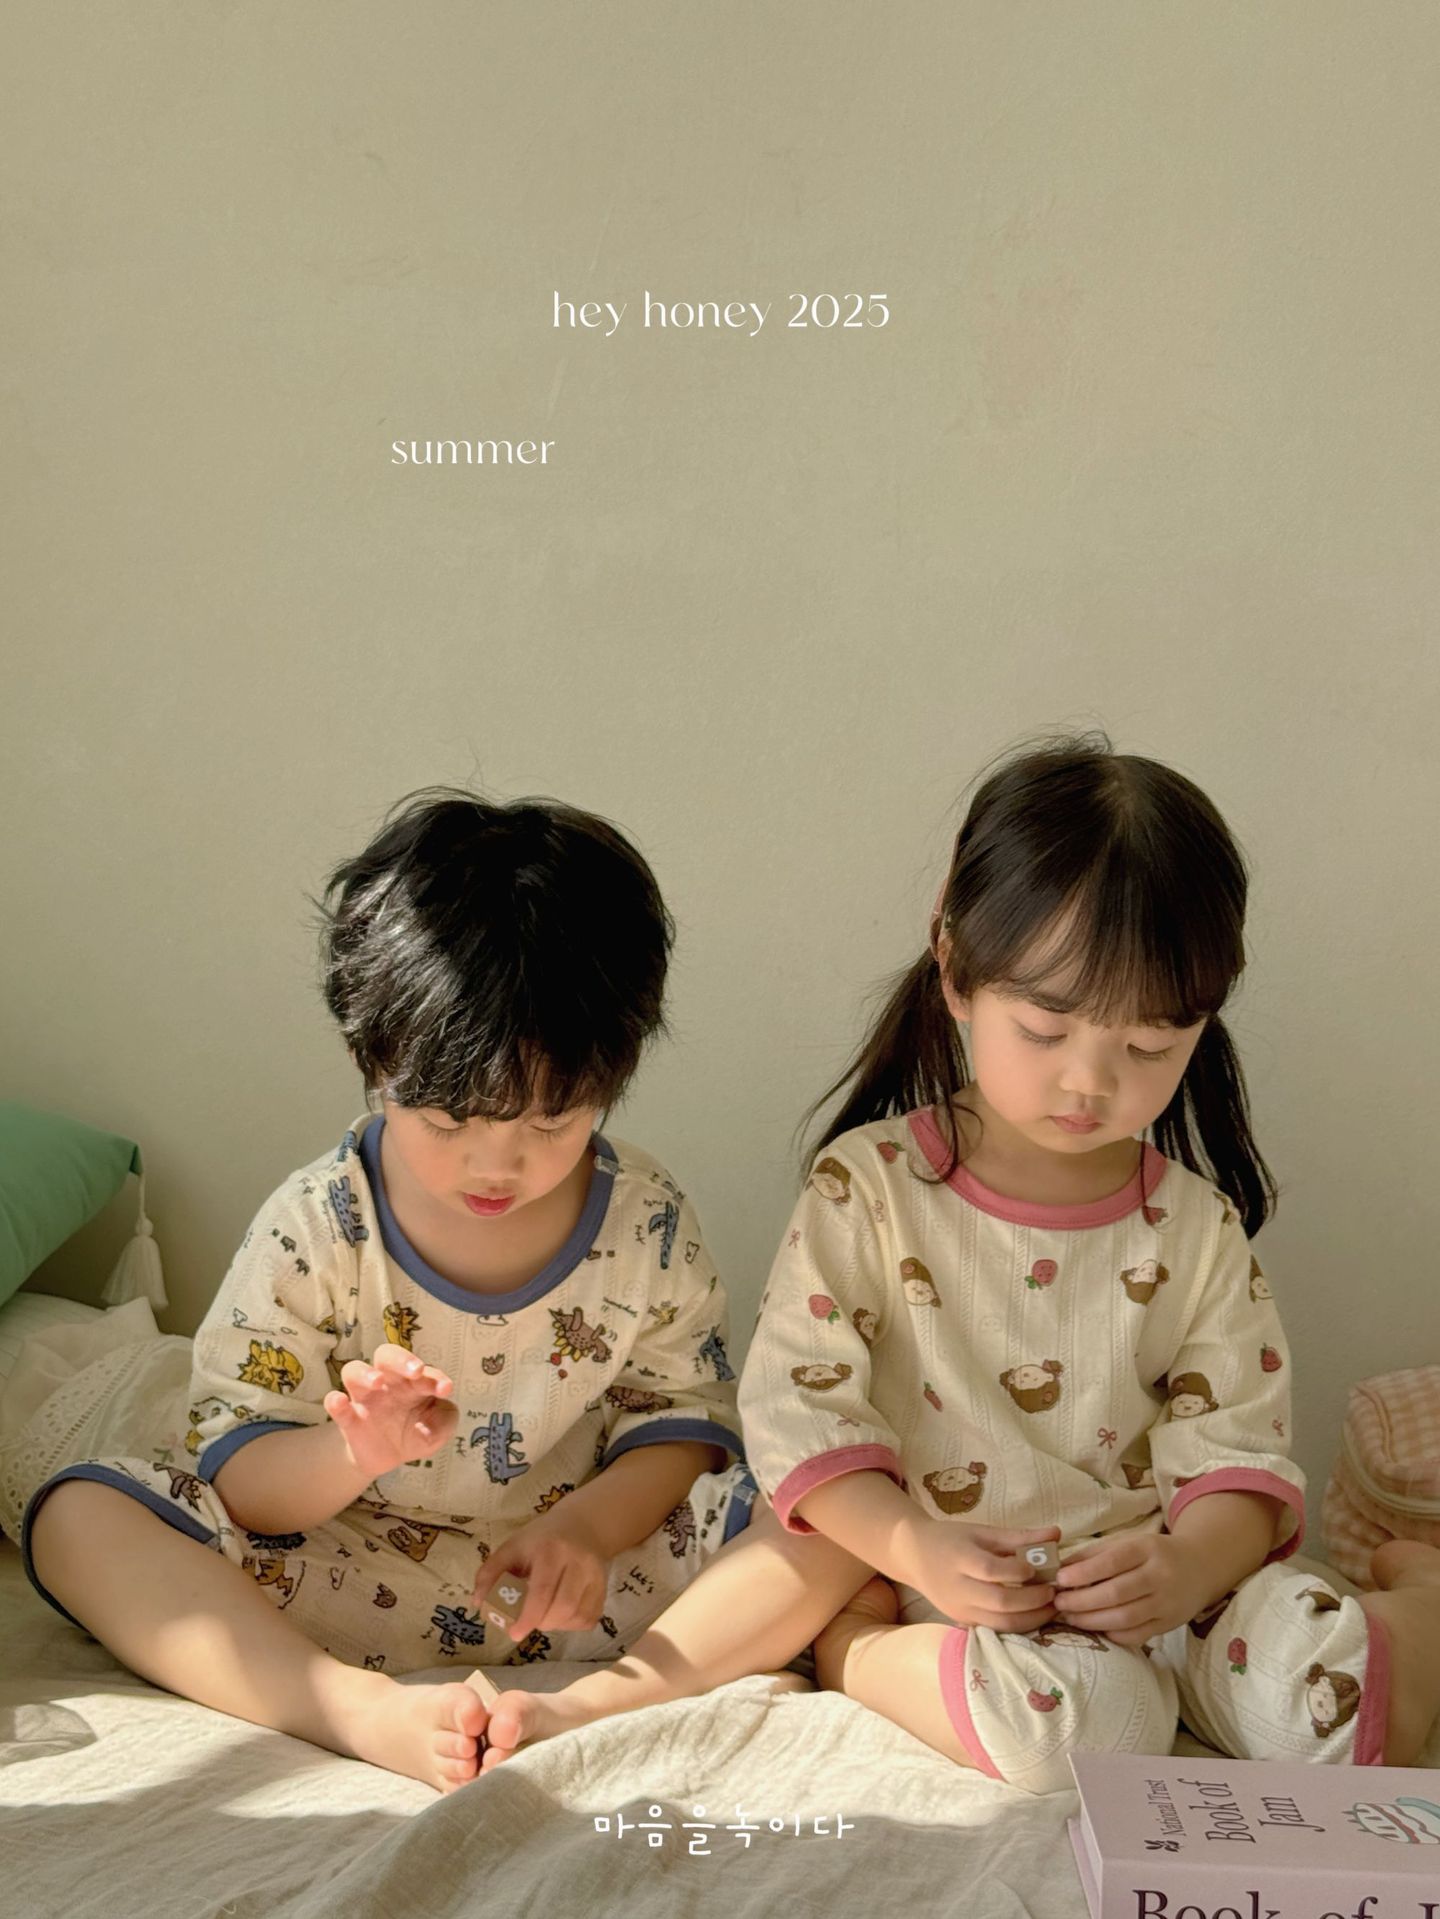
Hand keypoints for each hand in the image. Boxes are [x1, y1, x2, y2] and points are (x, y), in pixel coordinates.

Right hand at [322, 1343, 455, 1478]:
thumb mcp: (439, 1430)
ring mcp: (365, 1398)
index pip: (423, 1371)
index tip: (445, 1389)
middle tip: (416, 1370)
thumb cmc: (419, 1432)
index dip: (435, 1377)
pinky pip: (336, 1405)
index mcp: (413, 1381)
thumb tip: (435, 1417)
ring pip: (355, 1371)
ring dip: (365, 1373)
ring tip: (377, 1382)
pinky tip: (339, 1401)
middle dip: (401, 1359)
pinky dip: (334, 1402)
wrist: (390, 1458)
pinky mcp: (349, 1419)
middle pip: (386, 1356)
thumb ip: (445, 1421)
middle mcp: (387, 1383)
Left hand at [475, 1509, 609, 1640]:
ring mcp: (596, 1576)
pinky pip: (588, 1619)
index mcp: (552, 1549)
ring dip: (555, 1624)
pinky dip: (570, 1624)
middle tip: (527, 1621)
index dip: (528, 1616)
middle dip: (541, 1622)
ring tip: (543, 1614)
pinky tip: (560, 1613)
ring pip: (577, 1616)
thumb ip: (490, 1573)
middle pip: (563, 1607)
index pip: (543, 1590)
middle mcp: (579, 1562)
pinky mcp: (604, 1589)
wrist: (583, 1525)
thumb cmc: (541, 1539)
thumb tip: (478, 1603)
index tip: (514, 1632)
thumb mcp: (512, 1547)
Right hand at [899, 1517, 1062, 1632]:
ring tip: (1051, 1607)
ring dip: (1031, 1619)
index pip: (991, 1570)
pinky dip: (1018, 1626)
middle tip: (1053, 1592)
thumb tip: (1056, 1534)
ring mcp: (959, 1611)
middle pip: (999, 1603)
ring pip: (1001, 1624)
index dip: (1018, 1572)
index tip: (1037, 1568)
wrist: (914, 1556)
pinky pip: (995, 1630)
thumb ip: (1019, 1536)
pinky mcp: (963, 1623)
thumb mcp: (982, 1531)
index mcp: (959, 1559)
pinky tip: (1034, 1615)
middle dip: (1033, 1601)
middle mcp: (958, 1589)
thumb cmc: (951, 1539)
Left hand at [1053, 1531, 1205, 1644]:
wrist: (1200, 1566)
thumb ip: (1095, 1553)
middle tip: (1059, 1603)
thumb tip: (1061, 1568)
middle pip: (1116, 1593)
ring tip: (1070, 1618)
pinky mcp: (1169, 1624)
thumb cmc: (1153, 1553)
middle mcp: (1160, 1576)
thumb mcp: (1128, 1542)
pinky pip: (1137, 1635)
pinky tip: (1095, 1629)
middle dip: (1082, 1601)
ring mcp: (1166, 1603)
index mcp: (1147, 1549)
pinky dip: (1112, 1635)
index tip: (1060, 1579)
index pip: (1112, 1562)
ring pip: (1125, 1618)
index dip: (1084, 1573)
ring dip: (1092, 1621)